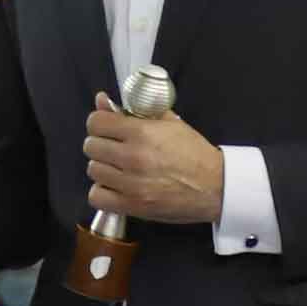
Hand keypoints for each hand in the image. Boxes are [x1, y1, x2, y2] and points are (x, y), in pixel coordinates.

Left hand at [82, 90, 222, 225]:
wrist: (215, 186)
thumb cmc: (193, 153)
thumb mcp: (169, 122)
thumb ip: (133, 110)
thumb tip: (102, 99)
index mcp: (142, 132)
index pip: (96, 122)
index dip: (99, 123)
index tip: (106, 128)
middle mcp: (133, 157)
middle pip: (91, 146)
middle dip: (101, 144)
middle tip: (114, 148)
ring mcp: (131, 184)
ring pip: (93, 170)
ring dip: (103, 168)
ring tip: (119, 168)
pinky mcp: (132, 206)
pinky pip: (96, 196)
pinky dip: (102, 192)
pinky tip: (116, 187)